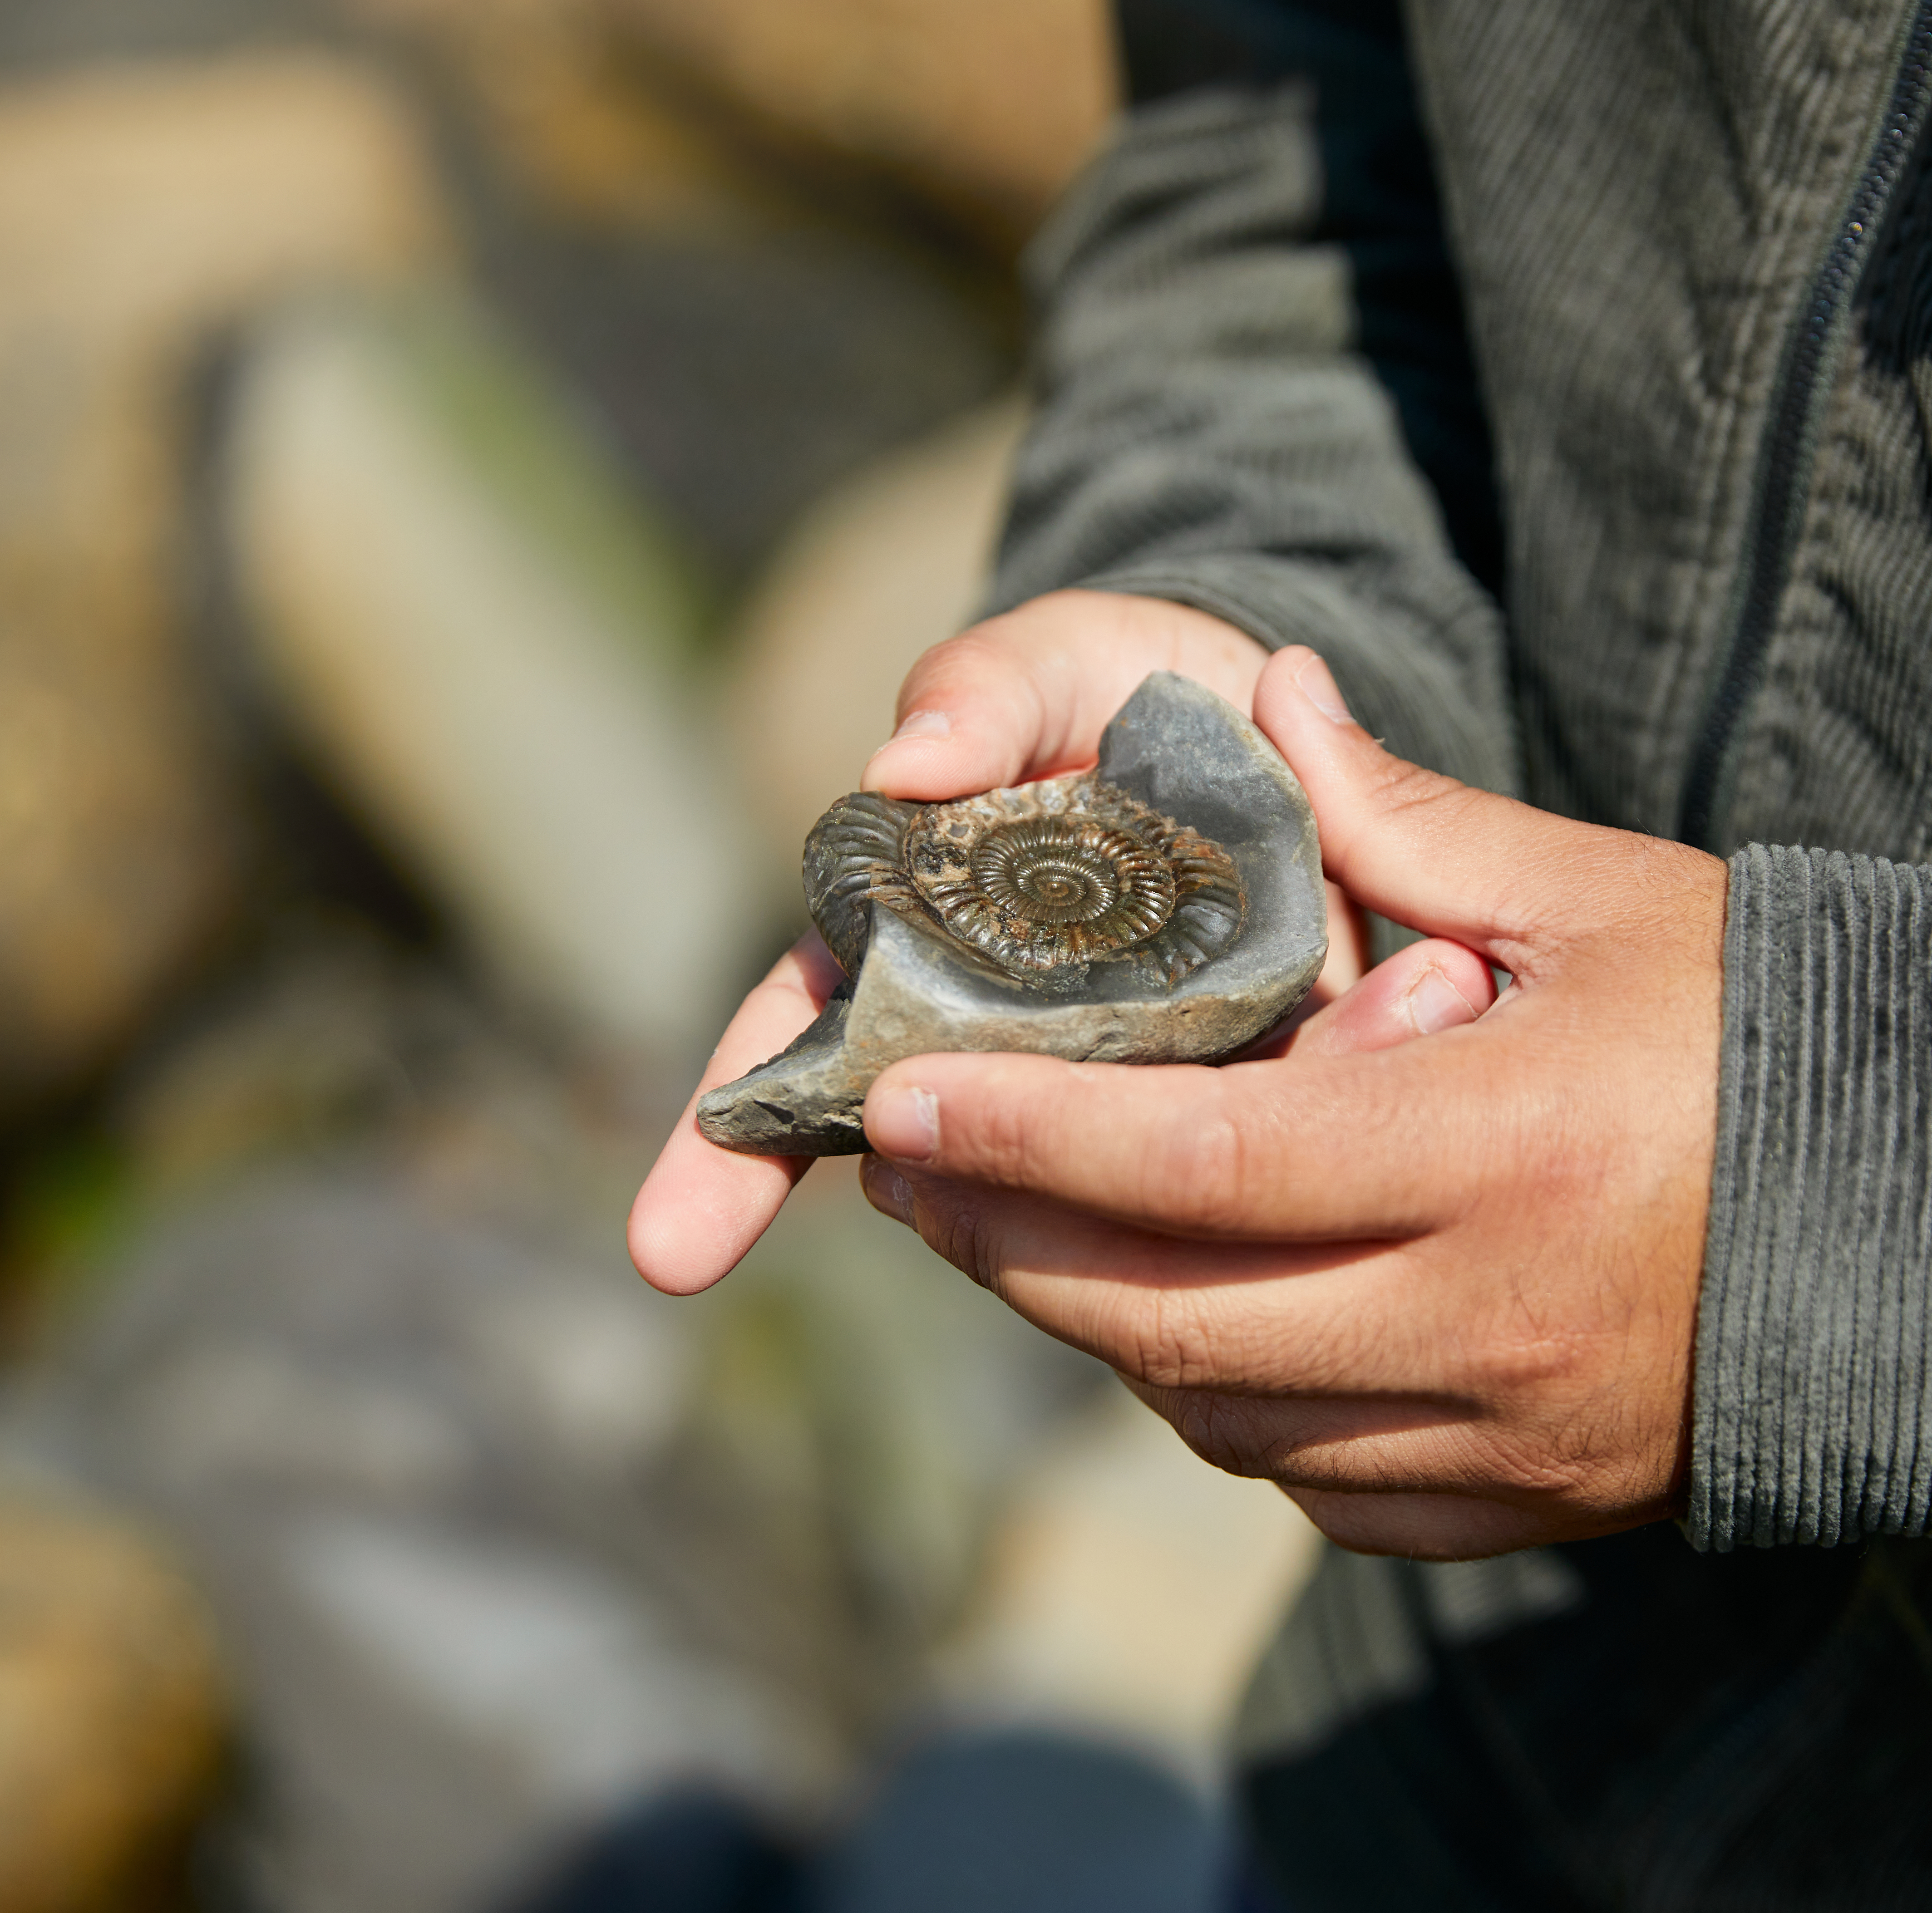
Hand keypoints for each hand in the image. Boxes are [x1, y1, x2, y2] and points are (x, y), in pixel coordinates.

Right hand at [628, 591, 1358, 1293]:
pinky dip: (1196, 1188)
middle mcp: (992, 1024)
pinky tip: (1205, 1231)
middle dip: (819, 1208)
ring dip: (1038, 1227)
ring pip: (1055, 1170)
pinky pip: (1203, 1146)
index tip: (664, 1250)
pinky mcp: (1234, 1076)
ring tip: (1032, 1267)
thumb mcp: (1047, 663)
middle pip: (900, 1133)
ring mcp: (1108, 1065)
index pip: (799, 1037)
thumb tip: (907, 763)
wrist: (1267, 711)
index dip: (729, 1131)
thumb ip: (981, 695)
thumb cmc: (1115, 681)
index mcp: (914, 933)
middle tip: (687, 1267)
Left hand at [854, 648, 1725, 1559]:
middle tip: (912, 1170)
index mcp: (1498, 1151)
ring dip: (1102, 1333)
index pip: (1195, 1165)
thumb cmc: (1773, 1031)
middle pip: (1170, 1320)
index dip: (1025, 1138)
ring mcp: (1509, 1438)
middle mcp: (1486, 1322)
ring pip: (1227, 1418)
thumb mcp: (1600, 897)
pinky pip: (1322, 1488)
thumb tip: (1266, 693)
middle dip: (1011, 1246)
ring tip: (1026, 1233)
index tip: (896, 1102)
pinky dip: (1232, 1412)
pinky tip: (1194, 1325)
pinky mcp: (1533, 1503)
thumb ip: (1406, 816)